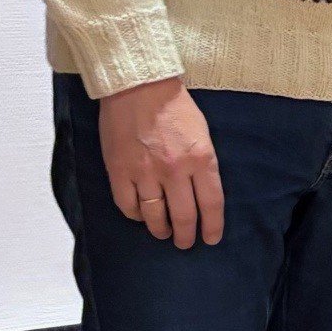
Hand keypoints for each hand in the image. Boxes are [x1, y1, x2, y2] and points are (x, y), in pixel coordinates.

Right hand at [100, 78, 224, 248]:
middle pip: (183, 216)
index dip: (212, 226)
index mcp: (201, 158)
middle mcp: (174, 170)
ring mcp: (145, 172)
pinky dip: (135, 215)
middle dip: (186, 235)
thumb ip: (203, 164)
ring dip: (160, 230)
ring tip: (164, 234)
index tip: (211, 239)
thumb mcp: (203, 134)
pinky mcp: (119, 171)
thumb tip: (202, 193)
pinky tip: (141, 216)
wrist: (138, 87)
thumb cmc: (174, 107)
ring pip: (154, 215)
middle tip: (186, 243)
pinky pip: (128, 205)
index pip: (211, 204)